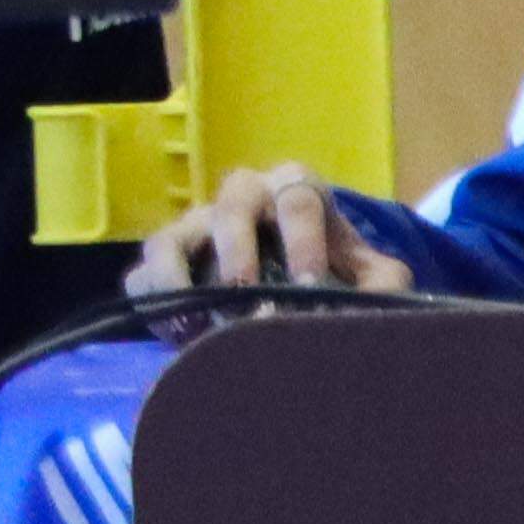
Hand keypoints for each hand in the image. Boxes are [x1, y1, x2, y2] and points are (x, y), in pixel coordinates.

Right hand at [131, 163, 410, 299]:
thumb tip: (380, 307)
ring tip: (200, 317)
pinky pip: (141, 276)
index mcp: (294, 190)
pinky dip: (156, 303)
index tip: (309, 282)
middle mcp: (240, 199)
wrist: (294, 281)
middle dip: (238, 250)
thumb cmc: (333, 269)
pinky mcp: (163, 263)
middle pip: (230, 205)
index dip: (303, 238)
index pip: (298, 196)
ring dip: (181, 277)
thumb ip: (382, 284)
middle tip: (247, 292)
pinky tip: (183, 333)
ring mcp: (193, 228)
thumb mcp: (369, 275)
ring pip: (170, 238)